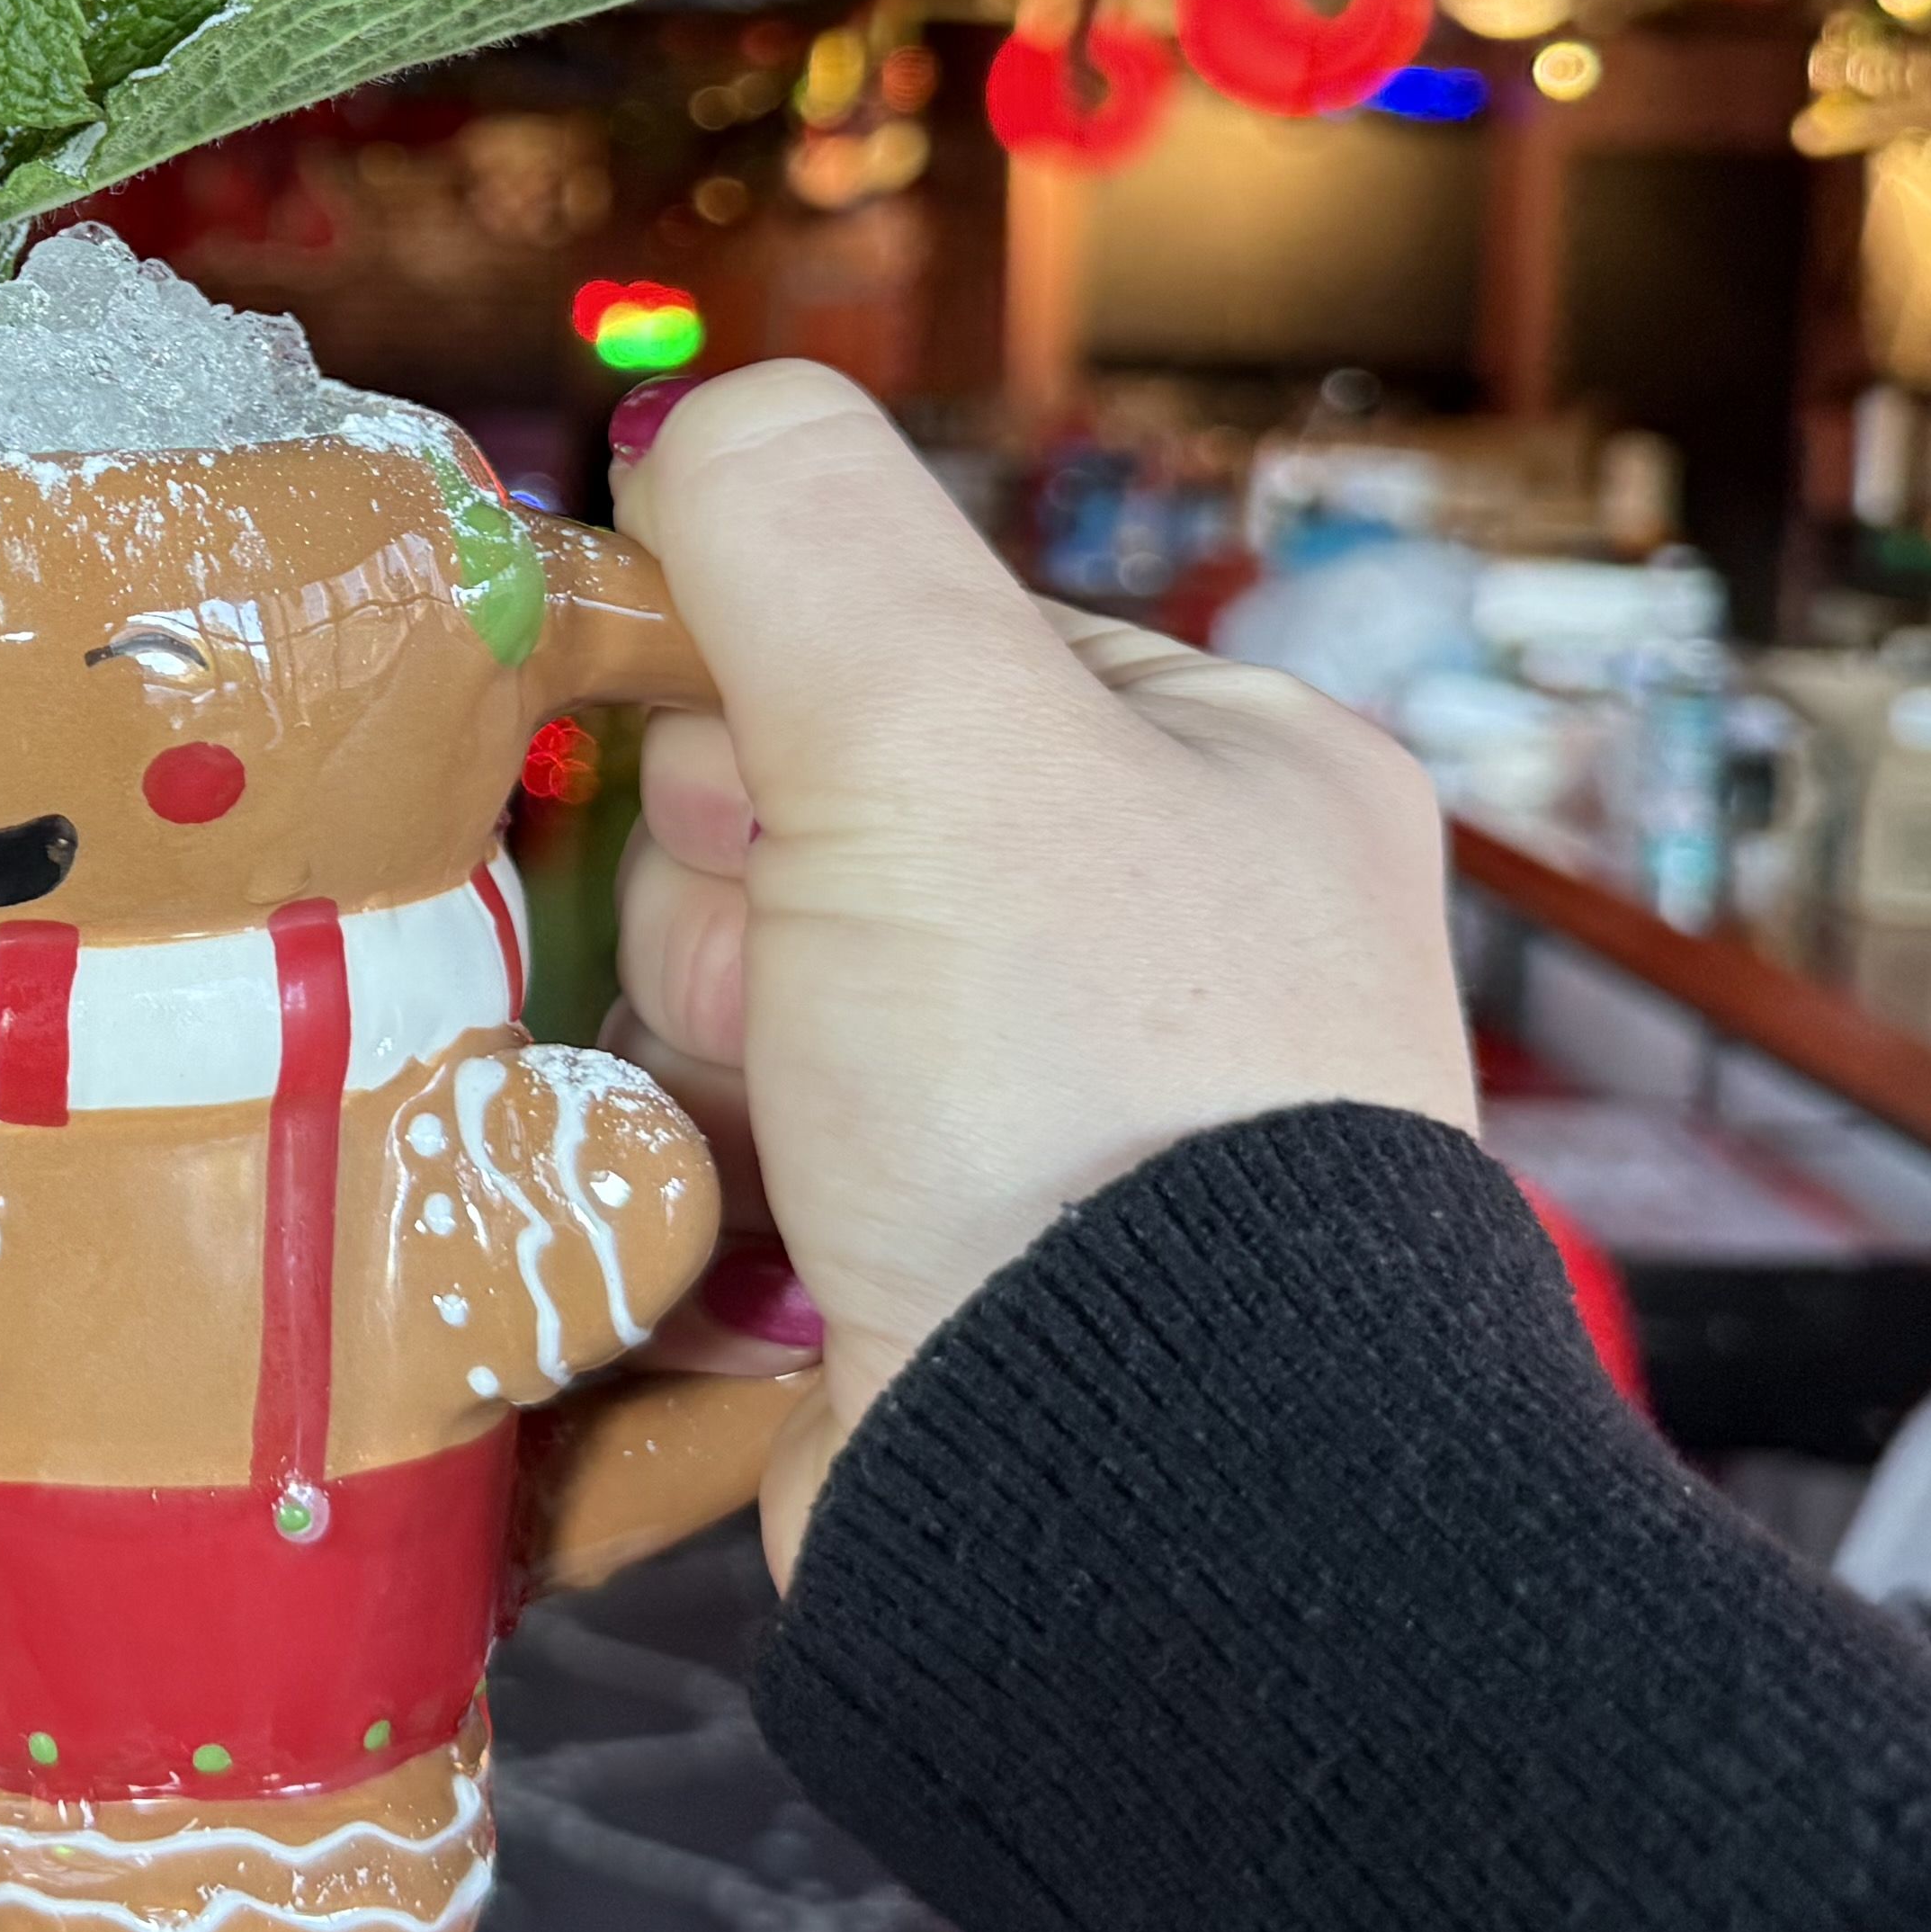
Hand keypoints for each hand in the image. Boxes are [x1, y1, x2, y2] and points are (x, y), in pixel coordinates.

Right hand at [603, 364, 1477, 1579]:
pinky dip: (709, 1178)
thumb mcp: (931, 718)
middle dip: (736, 887)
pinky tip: (722, 1213)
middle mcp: (1171, 941)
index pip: (918, 642)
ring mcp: (1064, 1126)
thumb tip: (700, 427)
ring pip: (763, 994)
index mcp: (1230, 774)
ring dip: (707, 1039)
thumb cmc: (1075, 1079)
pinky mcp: (956, 1286)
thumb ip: (799, 522)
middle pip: (814, 818)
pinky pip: (756, 1165)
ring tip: (771, 1125)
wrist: (1134, 1504)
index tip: (732, 772)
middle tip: (783, 978)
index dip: (778, 688)